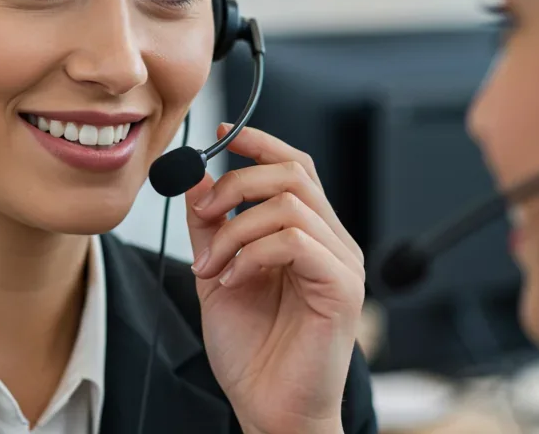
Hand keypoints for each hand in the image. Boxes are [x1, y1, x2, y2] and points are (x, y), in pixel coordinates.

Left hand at [186, 124, 364, 433]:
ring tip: (212, 266)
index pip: (295, 167)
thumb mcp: (215, 272)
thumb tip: (196, 176)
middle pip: (293, 173)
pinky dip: (251, 254)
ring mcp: (341, 263)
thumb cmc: (252, 351)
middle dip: (237, 182)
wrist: (269, 407)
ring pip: (289, 204)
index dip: (259, 142)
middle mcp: (332, 242)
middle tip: (203, 215)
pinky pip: (295, 241)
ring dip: (235, 229)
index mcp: (308, 235)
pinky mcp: (342, 288)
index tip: (218, 131)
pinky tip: (232, 280)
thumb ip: (210, 226)